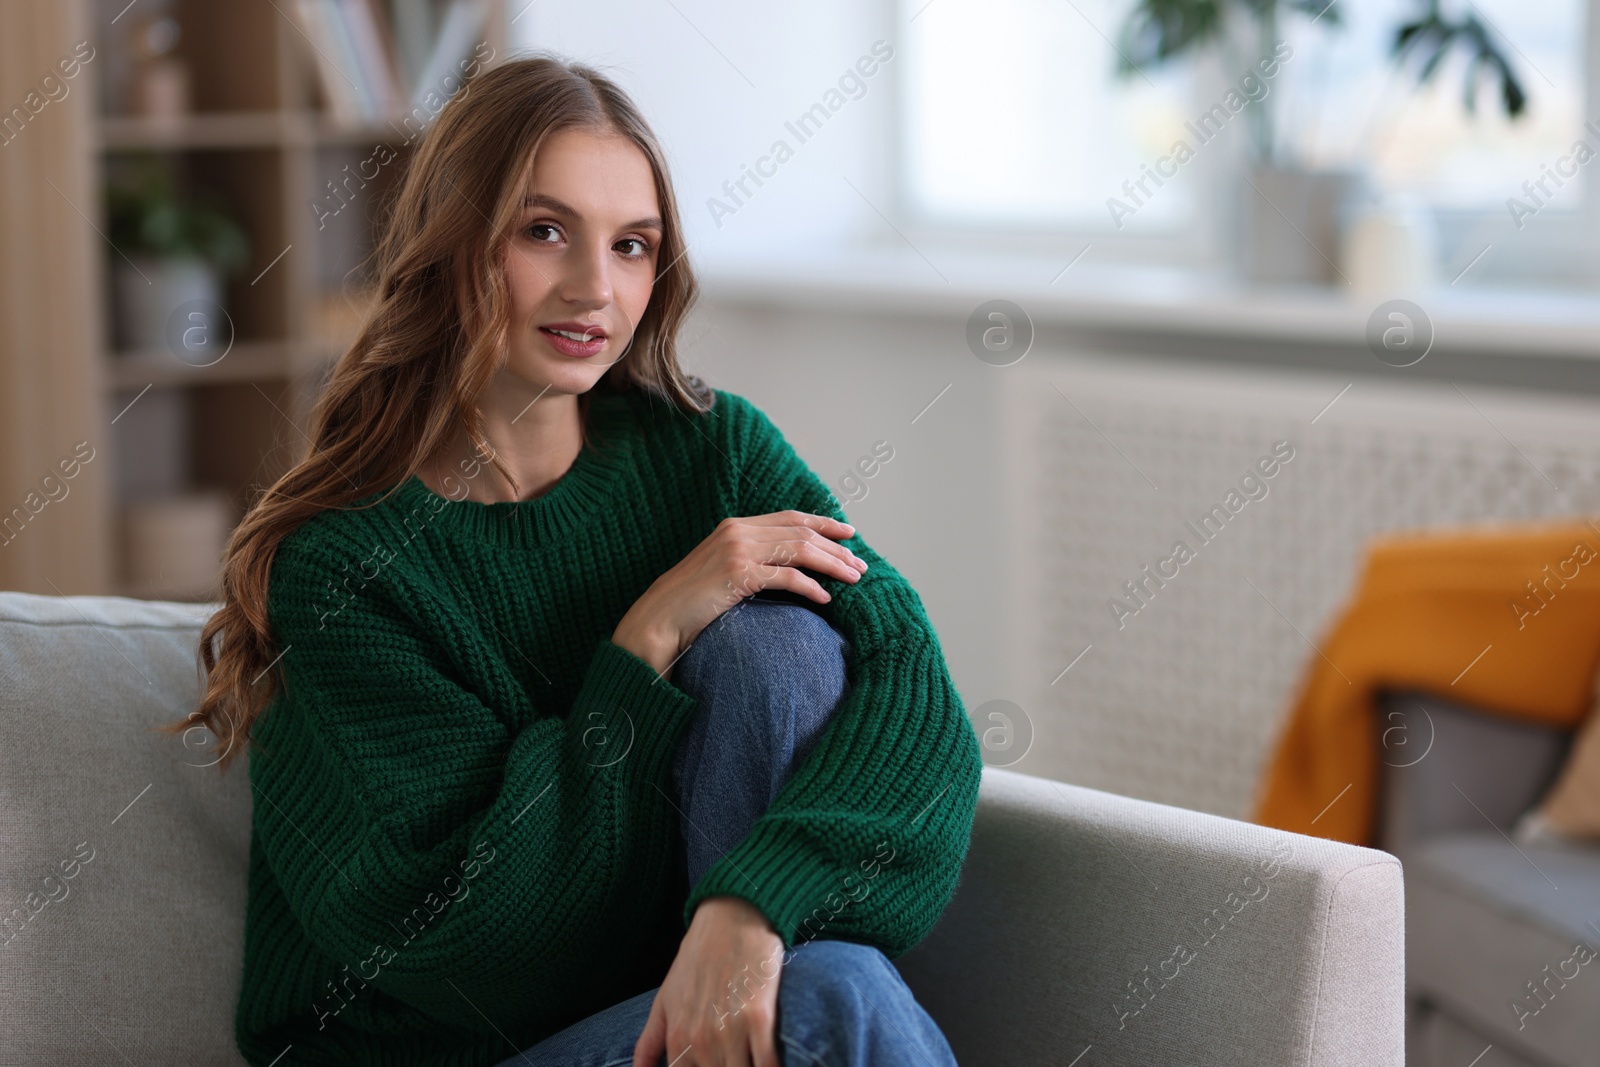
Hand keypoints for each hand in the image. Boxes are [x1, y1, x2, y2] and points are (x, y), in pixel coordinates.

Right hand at [611, 511, 866, 679]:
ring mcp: (738, 551)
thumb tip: (787, 566)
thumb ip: (750, 560)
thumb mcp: (721, 570)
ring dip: (833, 565)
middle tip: (861, 565)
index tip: (850, 533)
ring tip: (854, 579)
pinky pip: (787, 577)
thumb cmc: (690, 602)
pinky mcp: (738, 575)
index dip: (824, 523)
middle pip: (802, 532)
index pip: (791, 518)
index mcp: (735, 526)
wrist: (658, 618)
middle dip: (837, 548)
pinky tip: (825, 598)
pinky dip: (811, 587)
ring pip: (800, 550)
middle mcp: (738, 531)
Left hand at [632, 897, 785, 1066]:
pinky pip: (767, 1065)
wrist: (731, 918)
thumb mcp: (664, 999)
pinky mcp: (760, 1019)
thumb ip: (650, 1042)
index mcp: (678, 1039)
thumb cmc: (698, 959)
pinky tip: (769, 1063)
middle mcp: (701, 1041)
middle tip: (730, 1058)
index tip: (711, 1065)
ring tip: (747, 1058)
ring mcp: (730, 1031)